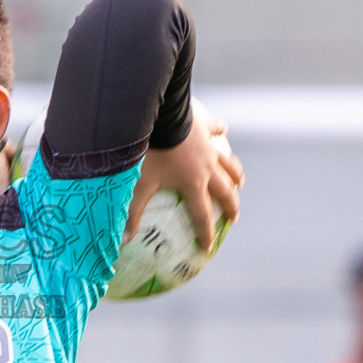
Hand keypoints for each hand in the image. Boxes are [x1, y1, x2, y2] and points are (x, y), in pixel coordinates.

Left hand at [127, 105, 242, 249]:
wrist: (159, 115)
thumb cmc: (149, 151)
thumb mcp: (139, 184)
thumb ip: (132, 212)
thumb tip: (122, 241)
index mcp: (193, 183)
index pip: (202, 214)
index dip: (206, 233)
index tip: (208, 247)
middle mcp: (207, 167)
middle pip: (225, 191)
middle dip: (231, 206)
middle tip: (234, 218)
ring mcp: (208, 146)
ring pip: (228, 164)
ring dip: (235, 175)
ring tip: (240, 183)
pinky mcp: (204, 127)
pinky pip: (216, 129)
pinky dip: (220, 131)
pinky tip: (223, 130)